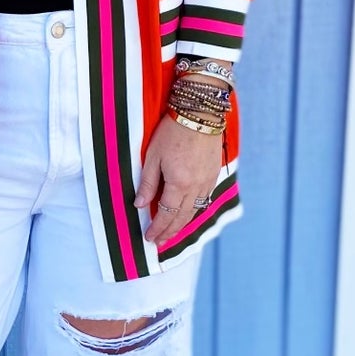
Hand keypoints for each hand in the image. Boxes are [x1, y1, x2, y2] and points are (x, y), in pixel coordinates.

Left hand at [134, 113, 223, 249]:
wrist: (199, 113)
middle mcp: (196, 187)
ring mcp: (208, 181)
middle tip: (159, 242)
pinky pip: (204, 199)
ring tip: (172, 233)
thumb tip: (140, 205)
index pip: (166, 214)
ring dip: (183, 224)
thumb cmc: (172, 131)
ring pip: (195, 210)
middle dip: (170, 232)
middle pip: (182, 217)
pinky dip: (194, 210)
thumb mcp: (153, 156)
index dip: (157, 228)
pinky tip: (187, 213)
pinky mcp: (214, 174)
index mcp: (179, 183)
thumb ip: (147, 183)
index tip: (149, 237)